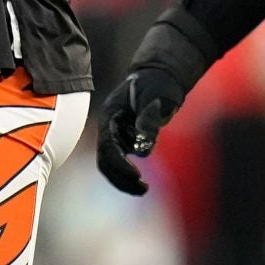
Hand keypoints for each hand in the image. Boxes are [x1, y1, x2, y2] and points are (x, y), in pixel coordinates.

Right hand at [95, 59, 189, 195]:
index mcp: (110, 115)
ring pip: (110, 164)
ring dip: (123, 180)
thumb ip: (148, 122)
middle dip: (120, 177)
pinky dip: (127, 175)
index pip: (107, 145)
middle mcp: (109, 126)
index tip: (137, 175)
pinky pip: (119, 163)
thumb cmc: (158, 83)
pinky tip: (141, 183)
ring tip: (143, 189)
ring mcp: (115, 134)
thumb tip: (143, 152)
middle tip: (143, 188)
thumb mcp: (155, 98)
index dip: (119, 163)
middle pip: (104, 160)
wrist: (160, 75)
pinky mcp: (124, 140)